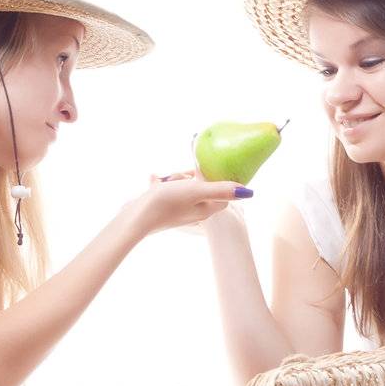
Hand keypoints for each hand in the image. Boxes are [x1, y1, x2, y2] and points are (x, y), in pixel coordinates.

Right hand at [129, 170, 251, 236]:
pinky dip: (162, 183)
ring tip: (164, 181)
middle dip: (192, 175)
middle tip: (180, 177)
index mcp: (207, 208)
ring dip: (176, 178)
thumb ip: (221, 188)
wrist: (134, 218)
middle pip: (203, 186)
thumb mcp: (196, 191)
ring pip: (184, 185)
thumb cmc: (166, 204)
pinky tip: (153, 179)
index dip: (219, 178)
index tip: (210, 167)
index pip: (223, 192)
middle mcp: (195, 210)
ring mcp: (179, 209)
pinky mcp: (164, 206)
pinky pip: (168, 189)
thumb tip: (249, 192)